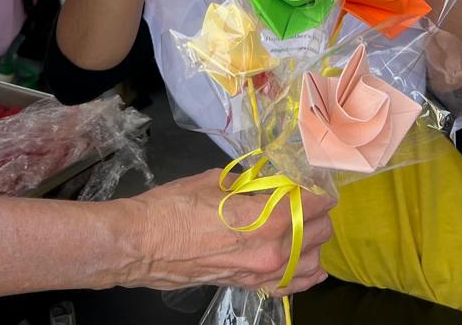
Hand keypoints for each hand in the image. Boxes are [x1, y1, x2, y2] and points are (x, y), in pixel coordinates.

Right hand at [124, 169, 334, 292]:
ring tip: (304, 221)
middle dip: (318, 209)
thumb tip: (269, 180)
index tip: (313, 175)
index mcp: (266, 218)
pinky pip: (291, 285)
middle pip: (319, 229)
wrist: (142, 244)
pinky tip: (314, 266)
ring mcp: (261, 272)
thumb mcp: (216, 181)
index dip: (318, 185)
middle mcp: (271, 250)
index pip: (314, 201)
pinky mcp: (248, 285)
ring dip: (313, 238)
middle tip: (306, 194)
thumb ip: (252, 182)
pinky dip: (306, 274)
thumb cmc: (175, 207)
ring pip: (311, 258)